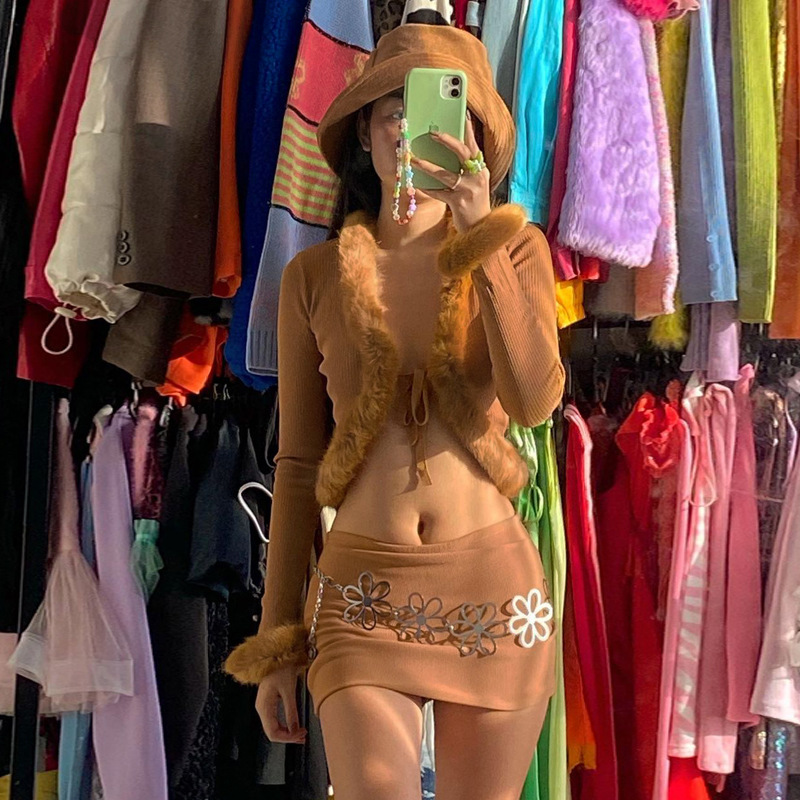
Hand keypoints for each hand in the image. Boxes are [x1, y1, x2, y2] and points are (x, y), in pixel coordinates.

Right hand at [256, 666, 306, 743]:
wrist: (276, 654)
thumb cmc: (281, 668)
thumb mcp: (289, 690)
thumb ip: (291, 712)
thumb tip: (295, 730)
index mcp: (264, 707)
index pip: (273, 733)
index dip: (287, 738)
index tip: (300, 736)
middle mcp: (261, 708)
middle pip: (272, 732)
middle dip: (288, 737)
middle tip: (303, 736)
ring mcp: (263, 705)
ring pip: (273, 727)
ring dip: (287, 732)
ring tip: (301, 732)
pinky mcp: (268, 702)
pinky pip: (274, 719)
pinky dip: (284, 725)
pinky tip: (294, 724)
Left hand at [411, 113, 491, 232]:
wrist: (480, 228)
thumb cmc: (474, 203)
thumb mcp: (474, 183)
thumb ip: (464, 169)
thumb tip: (445, 153)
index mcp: (481, 169)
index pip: (474, 145)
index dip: (468, 129)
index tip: (461, 113)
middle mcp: (477, 177)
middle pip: (463, 153)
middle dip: (447, 141)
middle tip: (432, 132)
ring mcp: (469, 190)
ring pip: (446, 174)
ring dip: (428, 166)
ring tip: (413, 160)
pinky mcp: (459, 203)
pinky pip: (439, 193)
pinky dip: (427, 188)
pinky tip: (416, 183)